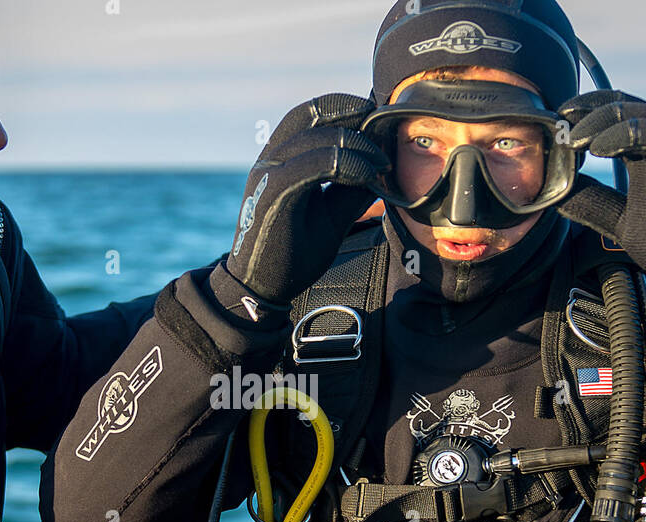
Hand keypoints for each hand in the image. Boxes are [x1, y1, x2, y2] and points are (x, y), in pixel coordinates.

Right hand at [225, 94, 388, 304]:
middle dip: (353, 113)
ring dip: (357, 144)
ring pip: (316, 137)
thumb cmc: (292, 254)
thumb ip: (351, 191)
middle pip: (311, 114)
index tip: (379, 118)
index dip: (345, 107)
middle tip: (386, 131)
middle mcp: (270, 160)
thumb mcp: (330, 217)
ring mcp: (269, 174)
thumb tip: (382, 170)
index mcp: (279, 160)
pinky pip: (314, 164)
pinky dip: (347, 165)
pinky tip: (368, 177)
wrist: (260, 289)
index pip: (310, 114)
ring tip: (382, 162)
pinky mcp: (274, 194)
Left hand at [555, 91, 645, 277]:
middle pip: (624, 105)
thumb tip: (555, 194)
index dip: (585, 113)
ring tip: (573, 137)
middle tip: (559, 121)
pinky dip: (627, 134)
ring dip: (602, 120)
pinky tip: (598, 148)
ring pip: (640, 114)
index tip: (556, 123)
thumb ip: (592, 200)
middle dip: (588, 109)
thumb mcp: (617, 218)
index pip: (615, 115)